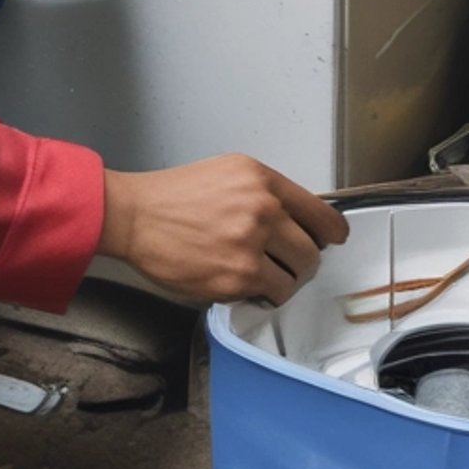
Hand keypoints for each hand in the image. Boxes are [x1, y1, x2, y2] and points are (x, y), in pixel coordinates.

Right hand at [98, 155, 347, 304]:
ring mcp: (250, 245)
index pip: (321, 213)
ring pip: (295, 278)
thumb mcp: (228, 174)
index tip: (333, 241)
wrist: (135, 216)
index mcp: (262, 180)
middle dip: (301, 262)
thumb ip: (265, 193)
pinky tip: (240, 282)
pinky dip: (260, 294)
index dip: (331, 233)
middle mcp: (261, 209)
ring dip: (282, 280)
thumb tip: (298, 220)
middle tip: (284, 263)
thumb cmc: (174, 196)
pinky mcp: (236, 278)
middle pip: (312, 251)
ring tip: (258, 274)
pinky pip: (270, 294)